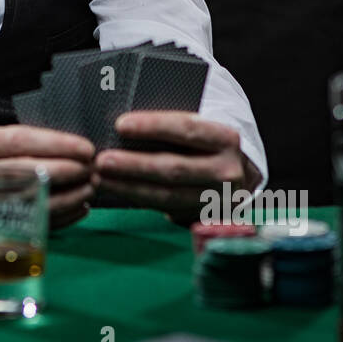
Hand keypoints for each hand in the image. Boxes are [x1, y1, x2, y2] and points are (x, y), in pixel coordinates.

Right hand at [0, 123, 96, 228]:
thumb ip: (20, 140)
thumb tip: (72, 145)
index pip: (20, 142)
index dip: (56, 145)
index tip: (86, 148)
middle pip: (26, 173)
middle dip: (66, 172)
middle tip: (94, 169)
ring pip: (29, 201)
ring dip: (67, 197)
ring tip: (90, 188)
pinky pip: (27, 222)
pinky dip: (59, 217)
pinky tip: (79, 207)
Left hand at [92, 110, 261, 223]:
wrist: (242, 175)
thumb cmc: (209, 144)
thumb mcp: (202, 127)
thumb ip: (173, 126)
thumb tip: (125, 124)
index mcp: (226, 138)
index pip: (186, 129)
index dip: (152, 127)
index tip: (120, 124)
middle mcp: (227, 170)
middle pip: (173, 168)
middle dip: (133, 164)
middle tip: (101, 160)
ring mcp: (218, 199)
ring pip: (167, 195)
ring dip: (129, 188)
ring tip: (100, 179)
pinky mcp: (206, 217)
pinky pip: (167, 210)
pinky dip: (140, 200)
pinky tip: (118, 192)